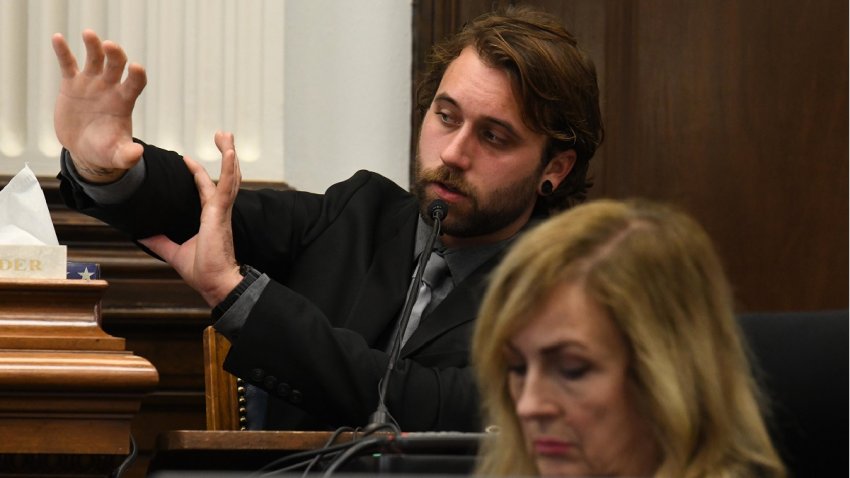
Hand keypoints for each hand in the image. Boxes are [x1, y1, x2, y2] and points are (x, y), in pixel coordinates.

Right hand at [52, 29, 145, 182]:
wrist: (84, 148)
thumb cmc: (105, 150)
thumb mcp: (116, 155)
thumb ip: (127, 154)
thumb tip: (137, 153)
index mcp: (124, 101)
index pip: (135, 83)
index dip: (137, 75)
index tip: (135, 67)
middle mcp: (110, 87)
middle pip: (116, 64)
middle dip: (115, 54)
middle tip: (109, 46)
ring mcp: (91, 83)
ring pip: (95, 57)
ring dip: (93, 45)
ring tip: (89, 34)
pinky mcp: (71, 84)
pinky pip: (68, 63)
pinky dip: (63, 51)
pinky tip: (58, 38)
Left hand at [139, 132, 243, 306]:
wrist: (215, 282)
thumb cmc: (203, 271)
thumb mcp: (174, 252)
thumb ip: (161, 241)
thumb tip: (143, 235)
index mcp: (210, 218)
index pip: (206, 189)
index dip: (198, 174)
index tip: (188, 159)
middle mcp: (219, 210)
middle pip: (225, 176)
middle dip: (226, 155)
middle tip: (223, 135)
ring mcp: (222, 210)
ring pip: (229, 176)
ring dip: (229, 154)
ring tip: (227, 136)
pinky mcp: (221, 213)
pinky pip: (227, 186)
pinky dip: (229, 169)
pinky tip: (230, 153)